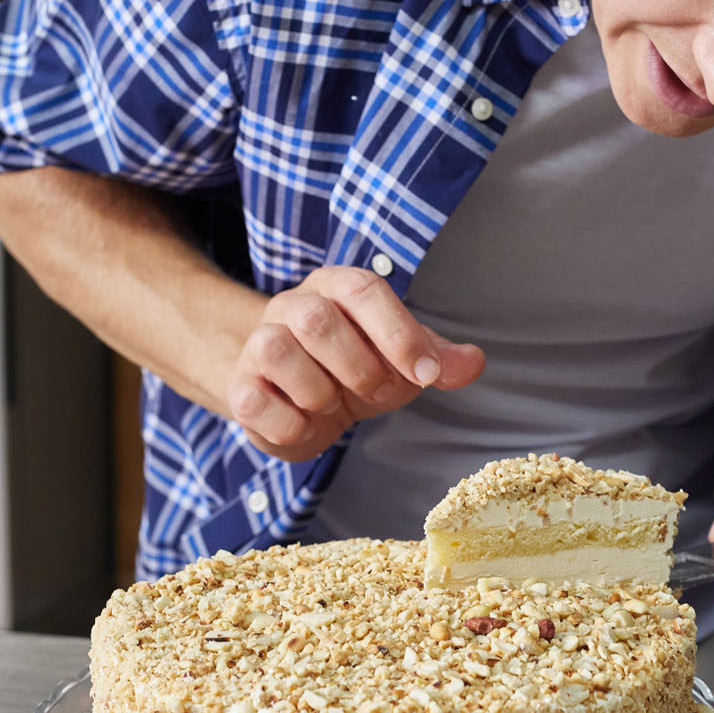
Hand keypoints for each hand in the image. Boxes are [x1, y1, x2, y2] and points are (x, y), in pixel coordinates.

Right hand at [226, 266, 484, 461]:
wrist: (297, 403)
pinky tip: (305, 423)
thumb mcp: (403, 364)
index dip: (398, 332)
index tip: (428, 375)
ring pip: (279, 353)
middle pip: (317, 319)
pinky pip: (257, 403)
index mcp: (338, 288)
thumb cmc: (354, 371)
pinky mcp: (240, 388)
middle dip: (358, 368)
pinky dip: (292, 423)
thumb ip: (439, 360)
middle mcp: (292, 306)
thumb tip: (473, 362)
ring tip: (333, 404)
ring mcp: (259, 344)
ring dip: (321, 395)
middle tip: (373, 392)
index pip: (363, 289)